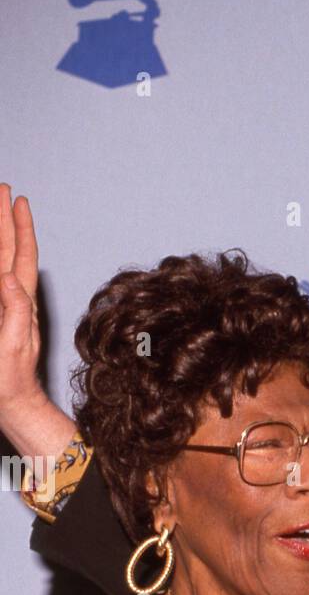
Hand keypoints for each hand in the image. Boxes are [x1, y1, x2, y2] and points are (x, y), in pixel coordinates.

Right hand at [0, 184, 74, 454]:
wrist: (11, 404)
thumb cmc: (10, 379)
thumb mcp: (13, 343)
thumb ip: (14, 310)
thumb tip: (9, 278)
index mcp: (19, 302)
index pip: (18, 255)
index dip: (17, 227)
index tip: (15, 199)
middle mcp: (13, 300)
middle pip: (8, 250)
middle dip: (5, 220)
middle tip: (2, 190)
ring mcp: (5, 307)